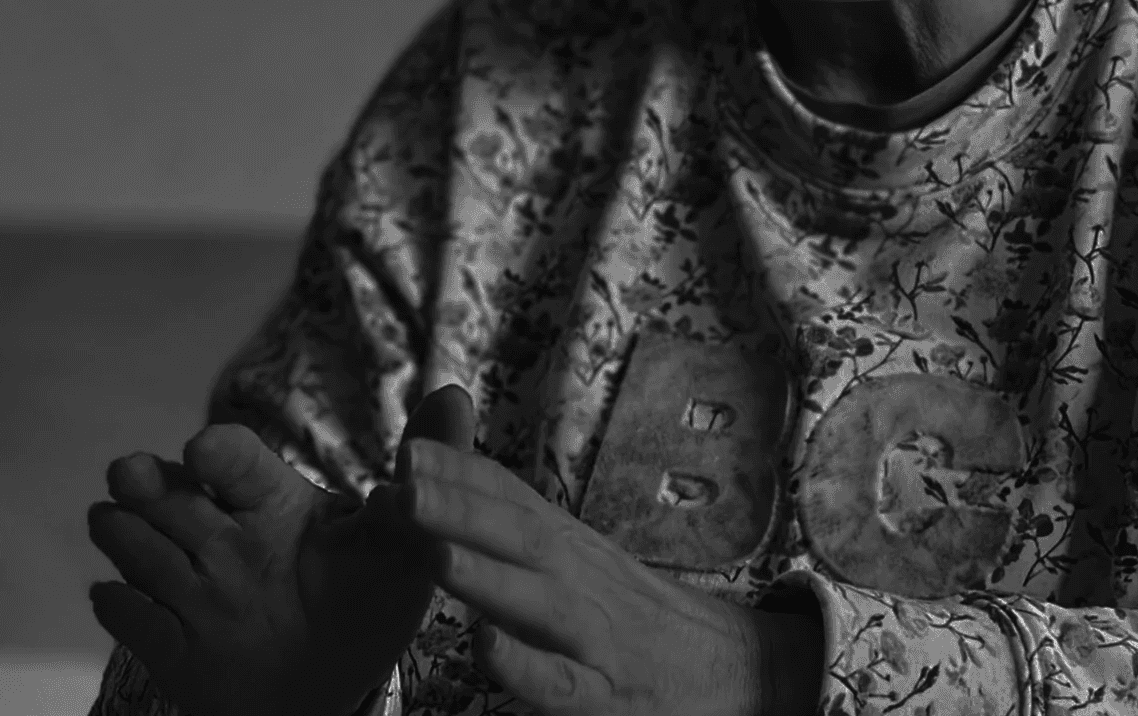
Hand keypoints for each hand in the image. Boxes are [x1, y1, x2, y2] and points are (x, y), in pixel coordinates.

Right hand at [85, 385, 479, 715]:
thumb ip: (426, 469)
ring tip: (111, 524)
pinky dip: (122, 608)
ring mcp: (191, 592)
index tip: (202, 451)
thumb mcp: (404, 540)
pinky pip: (132, 621)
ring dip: (124, 534)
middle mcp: (220, 539)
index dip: (217, 452)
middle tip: (128, 474)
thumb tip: (458, 394)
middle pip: (170, 497)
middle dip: (146, 483)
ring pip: (140, 548)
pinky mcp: (170, 646)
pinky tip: (117, 600)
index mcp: (270, 502)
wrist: (330, 686)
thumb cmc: (366, 598)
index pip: (236, 460)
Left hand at [384, 438, 819, 715]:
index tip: (407, 447)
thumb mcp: (578, 559)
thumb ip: (515, 529)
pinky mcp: (606, 697)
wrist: (733, 670)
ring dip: (486, 574)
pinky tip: (486, 648)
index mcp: (568, 546)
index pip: (512, 498)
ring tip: (433, 552)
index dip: (460, 472)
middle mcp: (580, 580)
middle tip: (403, 479)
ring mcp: (595, 638)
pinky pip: (561, 684)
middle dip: (460, 506)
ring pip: (537, 602)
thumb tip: (442, 484)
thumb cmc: (633, 616)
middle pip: (520, 535)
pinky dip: (524, 666)